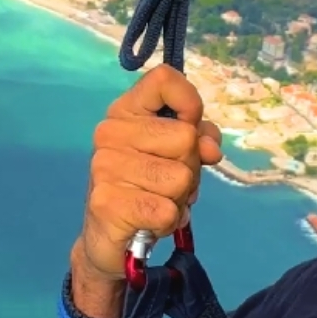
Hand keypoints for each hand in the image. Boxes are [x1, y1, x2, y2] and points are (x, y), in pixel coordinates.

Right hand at [78, 65, 222, 281]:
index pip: (163, 79)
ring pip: (181, 178)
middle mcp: (110, 132)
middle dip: (190, 168)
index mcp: (125, 112)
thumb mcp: (178, 155)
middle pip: (186, 137)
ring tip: (157, 202)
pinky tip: (149, 221)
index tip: (188, 125)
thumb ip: (200, 138)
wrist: (109, 238)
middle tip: (167, 183)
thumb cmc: (147, 187)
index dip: (190, 104)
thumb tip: (211, 148)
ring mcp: (105, 167)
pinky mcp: (107, 203)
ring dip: (180, 198)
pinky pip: (167, 210)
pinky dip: (168, 221)